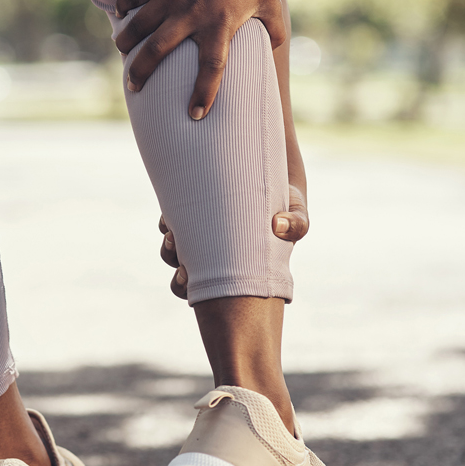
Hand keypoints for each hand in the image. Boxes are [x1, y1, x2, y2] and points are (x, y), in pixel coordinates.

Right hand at [115, 0, 285, 120]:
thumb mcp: (271, 1)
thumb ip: (276, 31)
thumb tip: (276, 52)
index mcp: (220, 23)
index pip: (211, 69)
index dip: (203, 95)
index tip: (195, 115)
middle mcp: (191, 12)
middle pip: (158, 53)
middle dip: (140, 74)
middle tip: (133, 87)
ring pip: (137, 27)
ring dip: (126, 44)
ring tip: (123, 53)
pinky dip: (123, 9)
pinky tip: (122, 17)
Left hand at [159, 184, 307, 298]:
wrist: (273, 173)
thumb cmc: (285, 203)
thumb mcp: (297, 215)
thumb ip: (297, 225)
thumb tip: (278, 225)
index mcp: (234, 269)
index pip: (203, 292)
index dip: (188, 287)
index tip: (187, 277)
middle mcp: (214, 256)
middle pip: (183, 280)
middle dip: (178, 278)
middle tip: (182, 268)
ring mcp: (200, 235)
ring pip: (172, 250)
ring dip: (167, 247)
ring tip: (171, 236)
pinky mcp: (192, 211)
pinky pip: (169, 221)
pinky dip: (167, 220)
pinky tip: (171, 214)